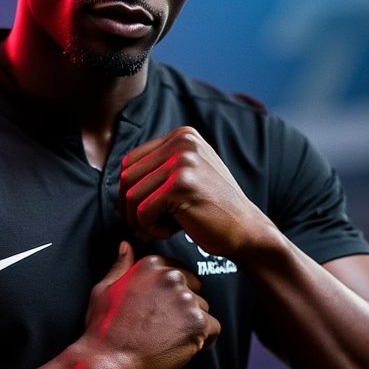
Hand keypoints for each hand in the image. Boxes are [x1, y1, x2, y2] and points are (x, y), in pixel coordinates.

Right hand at [81, 242, 219, 368]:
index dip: (171, 295)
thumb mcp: (104, 289)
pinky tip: (182, 347)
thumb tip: (125, 247)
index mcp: (151, 266)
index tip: (160, 310)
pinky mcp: (198, 323)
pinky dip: (203, 341)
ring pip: (204, 311)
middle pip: (194, 291)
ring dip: (192, 325)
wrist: (107, 363)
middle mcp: (171, 277)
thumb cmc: (103, 330)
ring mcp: (186, 299)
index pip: (179, 272)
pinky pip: (214, 329)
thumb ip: (121, 266)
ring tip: (168, 339)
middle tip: (162, 328)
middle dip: (184, 309)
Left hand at [119, 126, 265, 258]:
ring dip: (138, 220)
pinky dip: (150, 228)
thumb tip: (121, 177)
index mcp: (182, 136)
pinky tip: (170, 232)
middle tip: (144, 226)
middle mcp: (182, 142)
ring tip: (159, 229)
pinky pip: (142, 211)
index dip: (129, 190)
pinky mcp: (180, 185)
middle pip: (126, 176)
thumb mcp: (189, 175)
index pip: (131, 160)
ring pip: (130, 194)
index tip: (139, 212)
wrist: (246, 230)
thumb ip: (161, 167)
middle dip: (129, 207)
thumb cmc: (213, 209)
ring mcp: (182, 161)